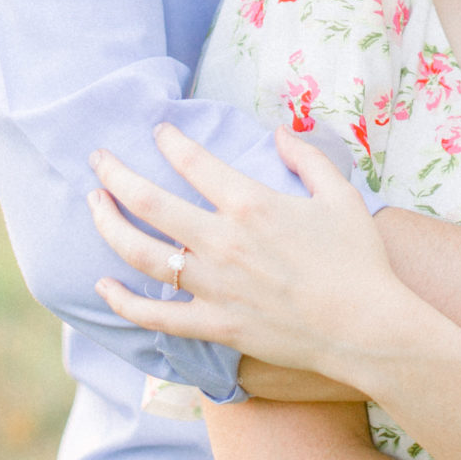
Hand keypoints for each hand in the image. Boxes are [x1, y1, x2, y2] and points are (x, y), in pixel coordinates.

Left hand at [88, 123, 413, 381]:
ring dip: (109, 225)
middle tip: (97, 160)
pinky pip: (156, 316)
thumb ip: (307, 157)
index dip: (170, 140)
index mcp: (251, 203)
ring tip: (94, 205)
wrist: (366, 329)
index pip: (193, 161)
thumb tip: (279, 131)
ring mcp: (214, 286)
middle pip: (149, 202)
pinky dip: (124, 302)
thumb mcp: (340, 194)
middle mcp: (223, 241)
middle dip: (115, 174)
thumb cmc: (358, 260)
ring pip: (142, 253)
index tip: (159, 130)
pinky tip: (103, 286)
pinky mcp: (215, 325)